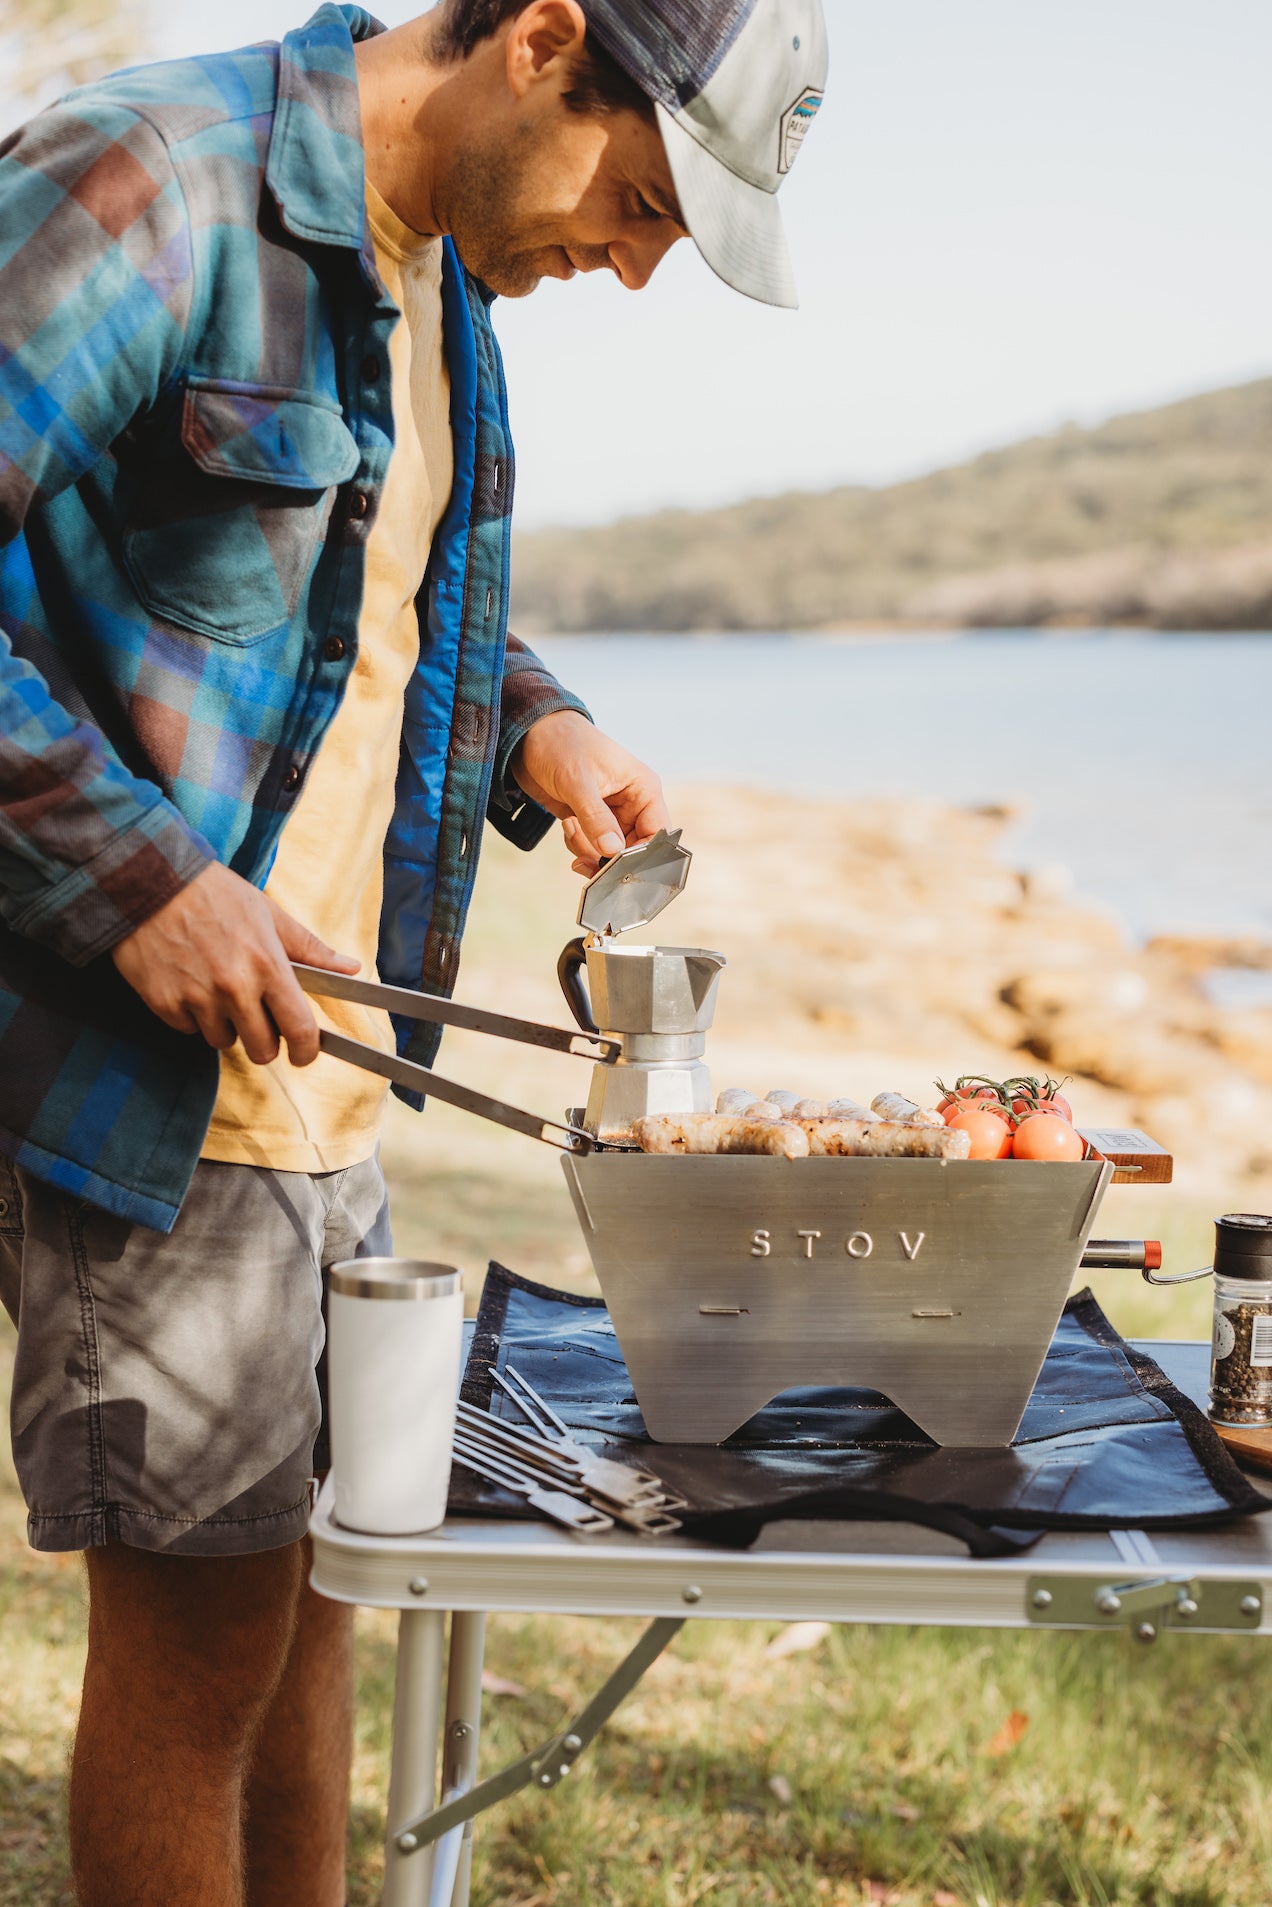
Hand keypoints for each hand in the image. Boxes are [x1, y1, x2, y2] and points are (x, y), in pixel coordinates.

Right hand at [110, 862, 359, 1065]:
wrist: (148, 882)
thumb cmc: (214, 894)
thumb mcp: (268, 914)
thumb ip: (309, 949)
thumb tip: (351, 969)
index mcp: (267, 965)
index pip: (299, 1028)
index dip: (306, 1050)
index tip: (303, 1054)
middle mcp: (234, 988)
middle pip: (262, 1049)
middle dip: (265, 1042)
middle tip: (258, 1020)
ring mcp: (197, 998)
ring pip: (223, 1041)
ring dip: (225, 1025)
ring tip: (216, 988)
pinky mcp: (164, 1004)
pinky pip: (188, 1029)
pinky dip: (191, 1015)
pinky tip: (189, 982)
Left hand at [511, 710, 670, 872]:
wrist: (529, 737)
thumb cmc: (561, 745)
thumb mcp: (578, 781)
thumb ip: (596, 818)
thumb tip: (612, 850)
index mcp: (643, 789)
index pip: (657, 833)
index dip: (642, 854)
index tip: (615, 863)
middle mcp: (632, 804)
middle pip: (634, 849)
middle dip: (609, 857)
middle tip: (585, 860)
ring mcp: (611, 814)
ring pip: (610, 852)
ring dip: (588, 849)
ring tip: (571, 825)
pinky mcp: (590, 820)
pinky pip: (591, 846)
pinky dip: (577, 844)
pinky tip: (566, 822)